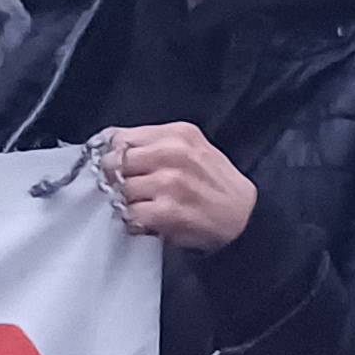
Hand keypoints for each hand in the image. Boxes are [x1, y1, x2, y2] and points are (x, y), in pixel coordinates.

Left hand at [106, 122, 256, 249]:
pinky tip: (146, 221)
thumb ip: (153, 143)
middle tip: (127, 189)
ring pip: (120, 189)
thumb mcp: (190, 148)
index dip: (110, 155)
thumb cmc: (213, 182)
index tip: (112, 167)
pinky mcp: (167, 211)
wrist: (244, 214)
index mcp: (176, 134)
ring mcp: (169, 182)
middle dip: (114, 178)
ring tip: (142, 206)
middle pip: (114, 162)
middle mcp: (172, 153)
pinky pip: (130, 214)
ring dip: (125, 202)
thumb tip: (110, 145)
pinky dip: (133, 220)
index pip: (120, 137)